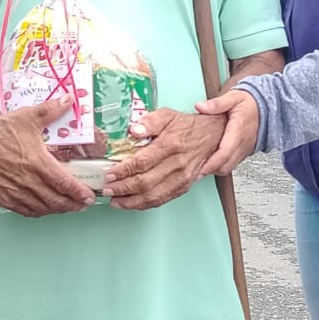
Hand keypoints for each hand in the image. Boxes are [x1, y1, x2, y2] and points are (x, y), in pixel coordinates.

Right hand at [0, 97, 94, 217]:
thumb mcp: (27, 117)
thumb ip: (51, 110)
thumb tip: (69, 100)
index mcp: (37, 163)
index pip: (64, 184)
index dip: (79, 193)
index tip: (89, 197)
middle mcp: (27, 182)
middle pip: (55, 201)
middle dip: (72, 205)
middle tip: (82, 204)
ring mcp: (14, 193)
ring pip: (42, 208)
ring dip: (56, 210)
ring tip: (67, 206)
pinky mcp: (3, 198)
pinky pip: (25, 211)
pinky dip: (38, 211)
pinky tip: (44, 207)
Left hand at [101, 109, 225, 209]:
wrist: (212, 136)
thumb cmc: (187, 126)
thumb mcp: (167, 115)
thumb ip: (149, 121)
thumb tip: (134, 130)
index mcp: (170, 144)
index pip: (142, 162)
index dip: (124, 170)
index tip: (109, 174)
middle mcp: (177, 163)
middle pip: (146, 182)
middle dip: (123, 188)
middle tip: (107, 189)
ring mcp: (182, 178)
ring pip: (153, 195)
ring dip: (131, 201)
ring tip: (115, 201)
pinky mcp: (184, 186)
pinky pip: (162, 199)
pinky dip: (145, 205)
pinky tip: (132, 203)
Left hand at [193, 89, 259, 175]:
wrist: (267, 107)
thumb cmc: (251, 102)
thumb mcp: (233, 98)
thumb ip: (216, 104)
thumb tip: (200, 107)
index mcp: (238, 131)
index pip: (224, 153)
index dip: (211, 164)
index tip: (199, 168)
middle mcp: (243, 144)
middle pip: (225, 166)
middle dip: (209, 170)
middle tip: (193, 170)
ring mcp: (245, 150)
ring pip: (229, 167)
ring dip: (215, 169)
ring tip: (200, 166)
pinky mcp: (245, 152)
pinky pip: (233, 164)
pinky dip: (221, 165)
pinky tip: (211, 160)